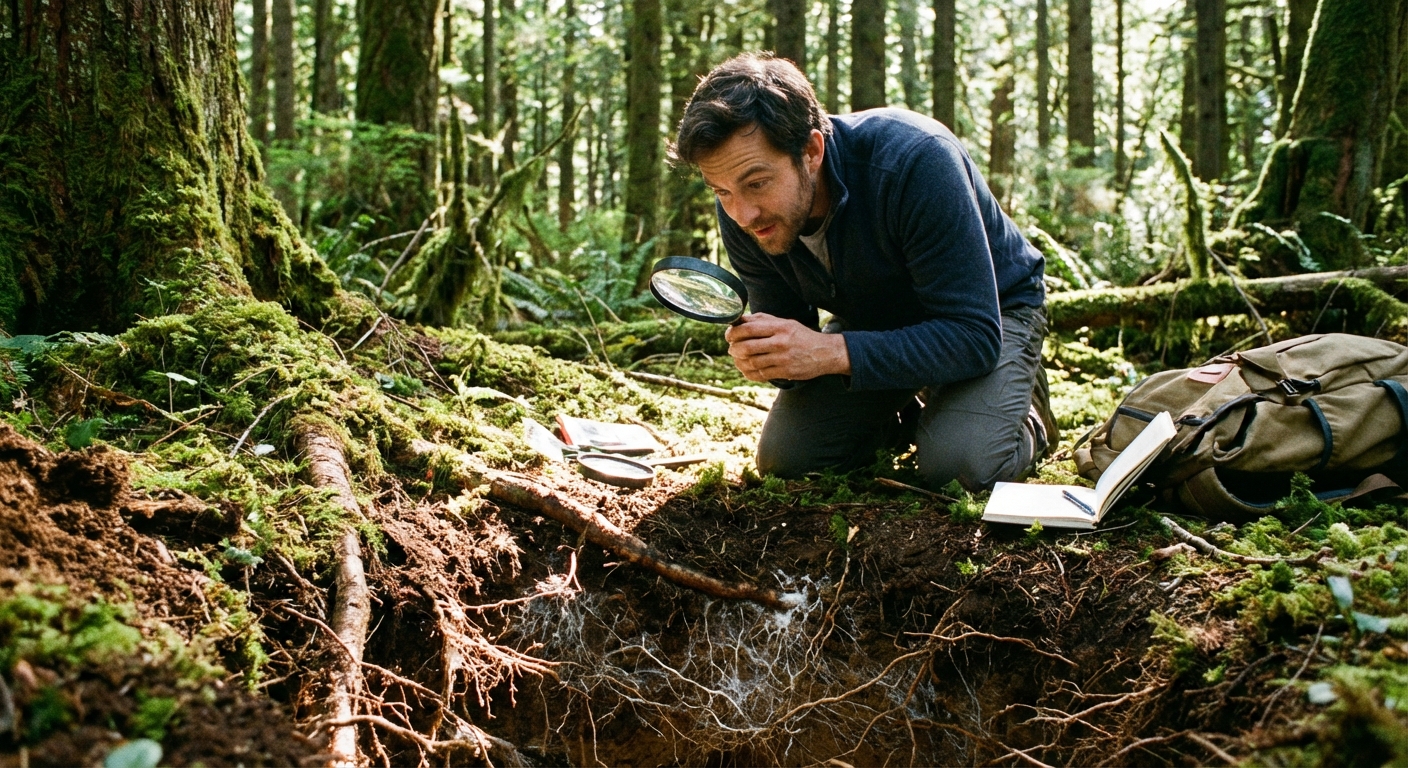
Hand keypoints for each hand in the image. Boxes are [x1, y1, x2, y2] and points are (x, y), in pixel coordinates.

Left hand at [724, 313, 851, 381]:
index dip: (733, 333)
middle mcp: (780, 342)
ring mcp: (783, 358)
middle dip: (734, 349)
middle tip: (732, 348)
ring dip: (739, 362)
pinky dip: (749, 373)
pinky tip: (746, 369)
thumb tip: (740, 320)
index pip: (748, 328)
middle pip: (746, 347)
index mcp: (779, 327)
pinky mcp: (785, 372)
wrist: (825, 353)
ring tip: (738, 359)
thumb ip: (763, 320)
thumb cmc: (801, 336)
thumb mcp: (785, 322)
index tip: (729, 335)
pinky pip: (760, 375)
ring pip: (751, 362)